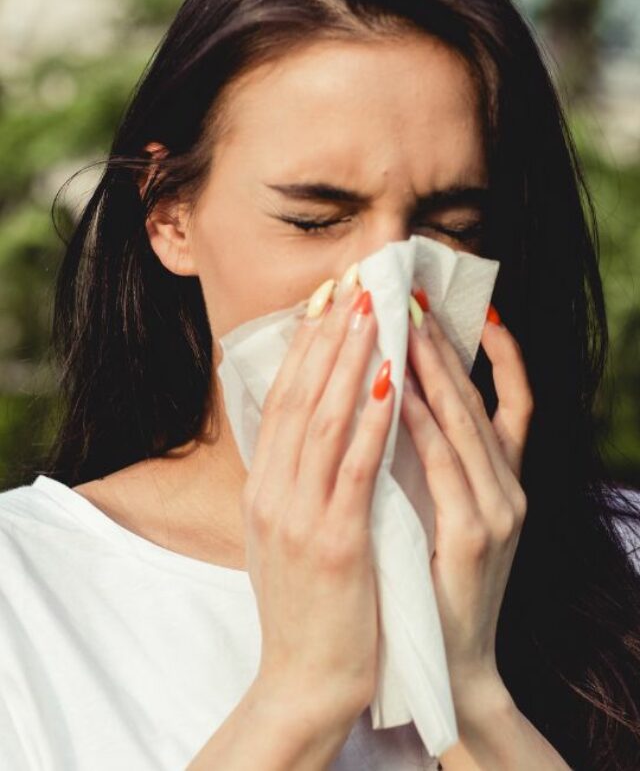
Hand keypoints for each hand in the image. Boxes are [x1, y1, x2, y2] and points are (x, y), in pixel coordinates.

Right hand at [242, 276, 394, 730]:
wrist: (302, 678)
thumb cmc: (303, 603)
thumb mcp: (281, 533)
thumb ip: (292, 480)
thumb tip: (310, 427)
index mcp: (261, 488)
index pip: (280, 400)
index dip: (303, 346)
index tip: (326, 300)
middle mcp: (272, 492)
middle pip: (299, 396)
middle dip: (327, 335)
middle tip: (351, 282)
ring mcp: (299, 516)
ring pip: (324, 420)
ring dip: (350, 361)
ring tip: (372, 311)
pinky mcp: (334, 542)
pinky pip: (354, 468)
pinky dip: (372, 420)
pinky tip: (392, 382)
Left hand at [400, 295, 532, 699]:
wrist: (449, 663)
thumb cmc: (434, 581)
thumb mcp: (444, 513)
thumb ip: (437, 464)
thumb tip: (402, 403)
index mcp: (501, 482)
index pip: (509, 402)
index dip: (499, 354)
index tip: (472, 308)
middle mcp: (509, 488)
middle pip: (481, 400)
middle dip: (448, 346)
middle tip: (418, 298)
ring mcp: (499, 511)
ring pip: (467, 423)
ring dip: (435, 370)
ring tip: (408, 324)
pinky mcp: (476, 537)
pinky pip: (445, 466)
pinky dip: (422, 423)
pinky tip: (398, 390)